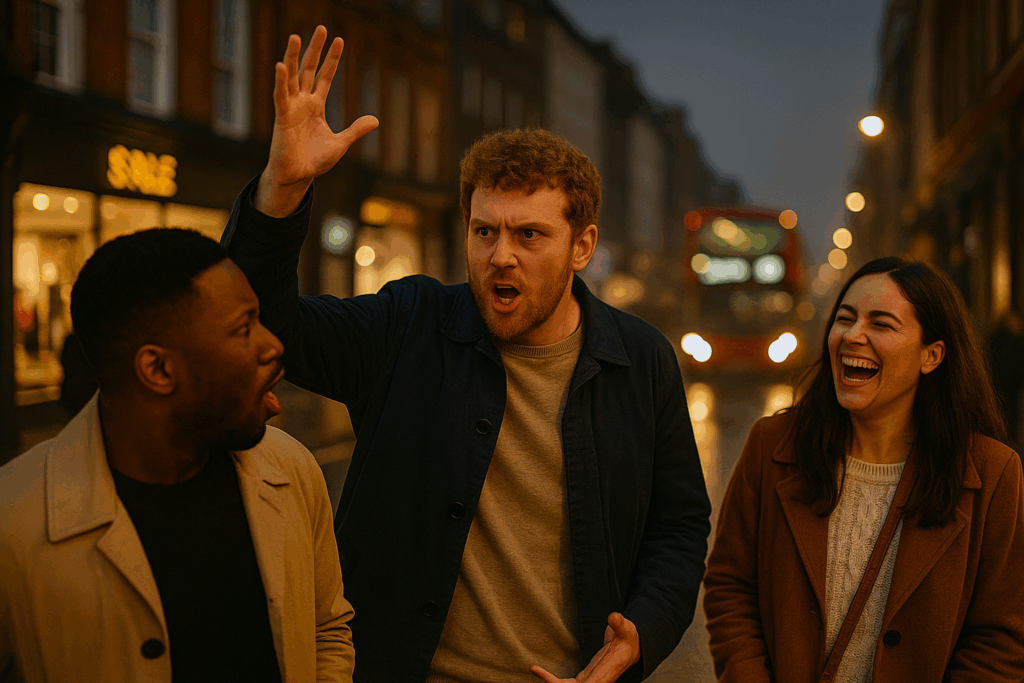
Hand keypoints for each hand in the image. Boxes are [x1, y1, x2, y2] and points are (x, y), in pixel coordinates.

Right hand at [256, 25, 378, 216]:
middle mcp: (302, 102)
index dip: (332, 59)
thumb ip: (356, 130)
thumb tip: (375, 119)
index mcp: (316, 106)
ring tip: (295, 36)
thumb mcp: (341, 143)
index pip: (324, 76)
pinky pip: (280, 96)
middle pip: (308, 69)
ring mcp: (291, 108)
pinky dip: (281, 81)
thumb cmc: (315, 161)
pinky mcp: (282, 117)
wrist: (298, 176)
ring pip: (291, 77)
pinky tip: (281, 65)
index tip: (339, 40)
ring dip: (292, 57)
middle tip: (321, 27)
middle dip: (314, 49)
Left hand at [530, 613, 640, 682]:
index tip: (555, 681)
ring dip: (552, 682)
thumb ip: (619, 623)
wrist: (631, 647)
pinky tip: (538, 669)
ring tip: (535, 668)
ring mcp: (590, 680)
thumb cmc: (629, 638)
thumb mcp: (626, 628)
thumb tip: (613, 616)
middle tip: (536, 669)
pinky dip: (552, 679)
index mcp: (606, 673)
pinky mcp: (585, 677)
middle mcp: (597, 681)